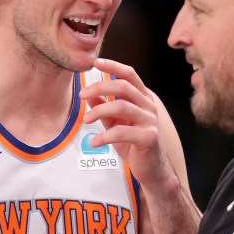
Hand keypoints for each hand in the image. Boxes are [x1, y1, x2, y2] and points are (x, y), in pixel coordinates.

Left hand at [79, 58, 173, 187]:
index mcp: (143, 98)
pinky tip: (94, 142)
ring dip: (98, 111)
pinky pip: (121, 132)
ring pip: (121, 106)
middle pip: (123, 87)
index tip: (96, 63)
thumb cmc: (134, 145)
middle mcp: (149, 106)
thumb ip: (105, 109)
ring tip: (86, 121)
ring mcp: (150, 121)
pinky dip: (103, 136)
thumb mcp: (116, 124)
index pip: (129, 75)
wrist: (151, 170)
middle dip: (99, 87)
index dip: (113, 66)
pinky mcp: (148, 137)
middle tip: (81, 96)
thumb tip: (90, 95)